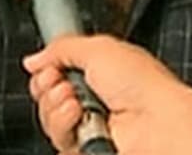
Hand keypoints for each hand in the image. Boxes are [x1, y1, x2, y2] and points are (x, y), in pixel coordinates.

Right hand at [22, 35, 191, 154]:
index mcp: (98, 72)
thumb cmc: (144, 85)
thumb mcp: (98, 47)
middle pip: (46, 93)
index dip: (47, 67)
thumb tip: (33, 59)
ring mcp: (88, 125)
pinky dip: (63, 124)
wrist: (158, 121)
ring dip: (55, 104)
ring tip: (76, 100)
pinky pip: (57, 137)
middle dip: (48, 84)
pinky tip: (79, 115)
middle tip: (62, 81)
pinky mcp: (85, 148)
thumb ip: (60, 48)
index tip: (51, 64)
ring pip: (48, 116)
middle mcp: (92, 99)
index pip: (55, 70)